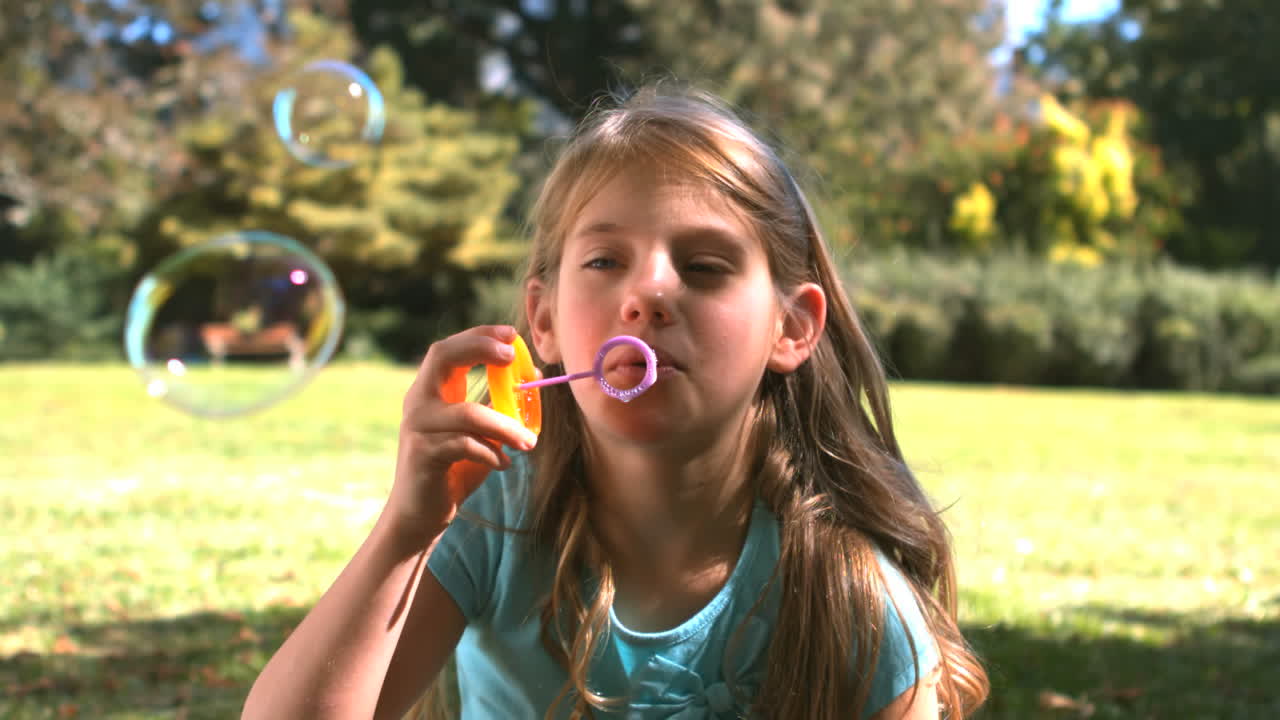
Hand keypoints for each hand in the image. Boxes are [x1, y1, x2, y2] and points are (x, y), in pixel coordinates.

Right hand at [388, 325, 538, 540]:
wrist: (420, 514)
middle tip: (512, 357)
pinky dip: (491, 454)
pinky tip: (503, 465)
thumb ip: (499, 408)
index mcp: (432, 392)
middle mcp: (419, 402)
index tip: (510, 335)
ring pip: (468, 413)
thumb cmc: (454, 470)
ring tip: (528, 442)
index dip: (478, 337)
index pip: (449, 349)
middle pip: (443, 357)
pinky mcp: (422, 454)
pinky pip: (465, 445)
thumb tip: (534, 376)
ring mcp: (417, 427)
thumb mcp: (481, 434)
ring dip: (505, 427)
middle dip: (479, 349)